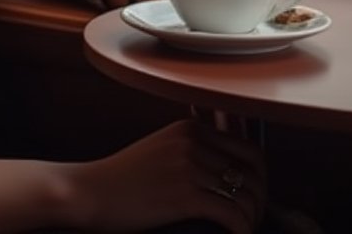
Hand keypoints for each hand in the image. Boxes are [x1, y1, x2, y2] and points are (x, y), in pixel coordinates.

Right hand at [66, 118, 267, 232]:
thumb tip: (226, 168)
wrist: (91, 192)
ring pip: (246, 195)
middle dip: (260, 199)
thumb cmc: (123, 178)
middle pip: (253, 172)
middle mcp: (193, 141)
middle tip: (252, 218)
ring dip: (251, 218)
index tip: (253, 198)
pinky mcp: (185, 194)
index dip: (259, 177)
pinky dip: (241, 230)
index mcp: (190, 128)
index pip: (248, 148)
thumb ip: (190, 149)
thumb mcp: (160, 149)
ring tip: (242, 230)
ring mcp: (189, 166)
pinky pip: (233, 215)